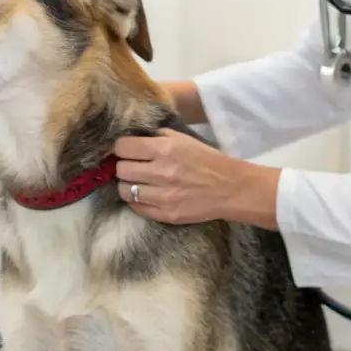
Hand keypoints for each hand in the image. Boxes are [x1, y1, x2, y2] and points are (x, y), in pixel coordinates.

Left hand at [113, 130, 279, 228]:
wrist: (230, 188)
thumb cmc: (206, 159)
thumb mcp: (183, 138)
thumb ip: (156, 136)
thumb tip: (130, 138)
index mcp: (165, 148)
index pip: (123, 147)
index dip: (121, 147)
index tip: (126, 150)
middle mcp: (161, 172)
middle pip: (120, 169)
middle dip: (124, 165)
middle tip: (133, 165)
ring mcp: (162, 196)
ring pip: (124, 190)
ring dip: (128, 184)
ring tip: (138, 181)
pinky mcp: (165, 214)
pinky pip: (136, 207)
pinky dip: (137, 200)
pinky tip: (147, 194)